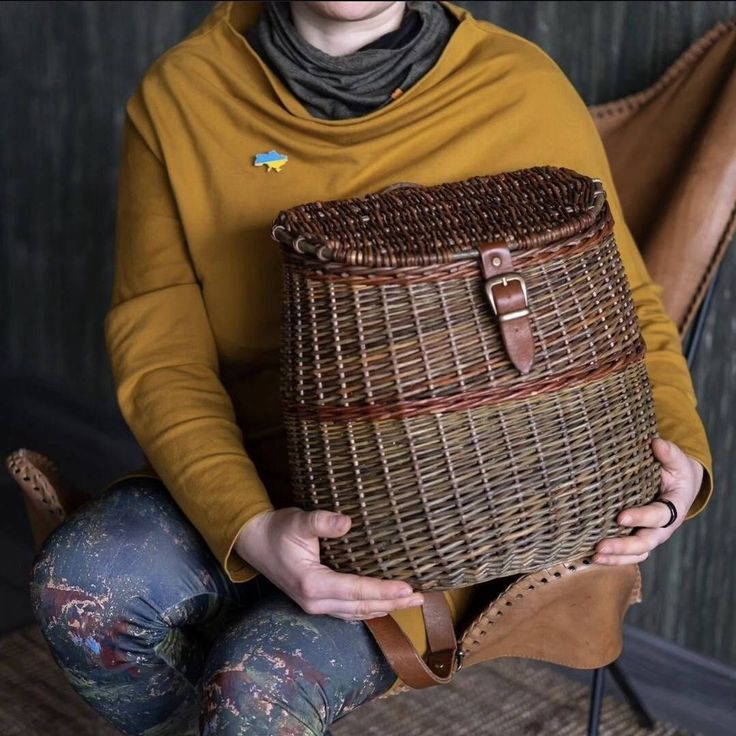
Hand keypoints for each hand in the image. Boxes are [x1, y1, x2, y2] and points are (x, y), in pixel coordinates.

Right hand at [234, 507, 424, 619]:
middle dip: (393, 603)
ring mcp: (315, 606)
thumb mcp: (298, 521)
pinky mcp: (317, 602)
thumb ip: (322, 522)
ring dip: (385, 608)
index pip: (357, 590)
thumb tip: (346, 522)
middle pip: (362, 607)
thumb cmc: (278, 530)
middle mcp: (315, 602)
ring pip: (357, 613)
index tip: (409, 588)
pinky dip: (370, 608)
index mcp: (313, 584)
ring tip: (411, 602)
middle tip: (421, 598)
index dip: (384, 590)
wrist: (255, 542)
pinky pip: (349, 611)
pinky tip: (384, 606)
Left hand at [593, 438, 703, 564]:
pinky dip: (614, 559)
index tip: (621, 517)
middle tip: (600, 546)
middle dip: (623, 545)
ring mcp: (651, 535)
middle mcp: (663, 527)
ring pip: (637, 553)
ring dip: (616, 557)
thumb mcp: (677, 461)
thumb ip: (669, 453)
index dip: (641, 517)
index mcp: (674, 507)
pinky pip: (629, 554)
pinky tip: (593, 558)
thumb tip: (656, 443)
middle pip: (645, 542)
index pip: (658, 515)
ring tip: (594, 556)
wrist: (679, 486)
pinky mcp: (639, 538)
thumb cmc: (675, 471)